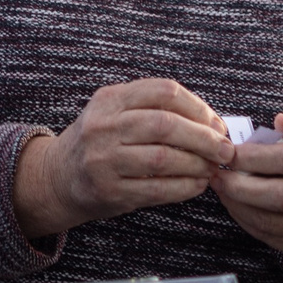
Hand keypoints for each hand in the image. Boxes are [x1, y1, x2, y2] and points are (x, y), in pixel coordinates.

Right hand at [15, 79, 233, 239]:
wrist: (56, 177)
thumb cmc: (99, 142)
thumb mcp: (114, 112)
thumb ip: (154, 109)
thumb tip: (212, 123)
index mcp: (109, 99)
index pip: (164, 91)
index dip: (198, 107)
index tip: (216, 123)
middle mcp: (103, 126)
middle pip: (166, 124)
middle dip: (205, 138)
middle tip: (226, 150)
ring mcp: (103, 159)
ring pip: (164, 158)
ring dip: (197, 165)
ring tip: (212, 168)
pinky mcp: (108, 190)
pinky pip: (156, 189)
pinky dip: (184, 188)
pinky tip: (197, 185)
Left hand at [215, 109, 282, 264]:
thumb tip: (281, 122)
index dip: (256, 158)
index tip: (229, 154)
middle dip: (243, 188)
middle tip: (218, 177)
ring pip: (277, 222)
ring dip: (242, 208)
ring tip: (222, 191)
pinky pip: (276, 238)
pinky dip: (250, 224)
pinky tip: (237, 207)